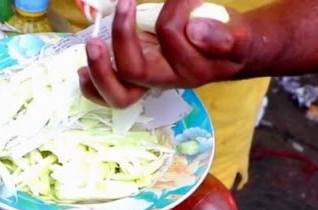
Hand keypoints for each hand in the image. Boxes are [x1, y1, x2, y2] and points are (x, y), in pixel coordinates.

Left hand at [78, 0, 251, 107]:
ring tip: (92, 44)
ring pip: (119, 94)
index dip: (173, 10)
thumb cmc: (228, 41)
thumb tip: (195, 30)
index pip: (172, 37)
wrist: (227, 54)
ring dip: (100, 71)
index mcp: (191, 67)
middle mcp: (165, 79)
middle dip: (123, 39)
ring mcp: (147, 81)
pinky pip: (109, 94)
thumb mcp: (236, 36)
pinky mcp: (134, 77)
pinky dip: (92, 85)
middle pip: (136, 72)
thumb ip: (223, 36)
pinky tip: (81, 70)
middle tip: (123, 5)